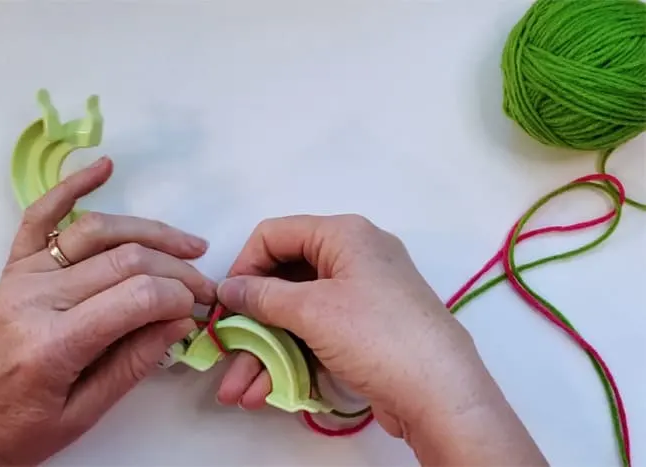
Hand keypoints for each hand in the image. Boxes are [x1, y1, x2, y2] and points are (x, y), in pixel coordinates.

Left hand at [0, 157, 216, 465]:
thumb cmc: (16, 430)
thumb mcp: (84, 413)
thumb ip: (134, 363)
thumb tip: (180, 321)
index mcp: (53, 343)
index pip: (137, 297)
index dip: (180, 296)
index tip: (200, 309)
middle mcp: (36, 298)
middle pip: (125, 260)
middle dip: (178, 269)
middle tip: (204, 286)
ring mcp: (22, 276)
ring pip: (97, 231)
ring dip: (151, 231)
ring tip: (189, 244)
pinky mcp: (13, 268)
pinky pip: (40, 217)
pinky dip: (72, 187)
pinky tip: (105, 169)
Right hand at [214, 215, 545, 464]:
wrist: (440, 392)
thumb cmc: (375, 335)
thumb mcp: (312, 310)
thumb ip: (262, 295)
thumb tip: (228, 287)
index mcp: (344, 234)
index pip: (275, 235)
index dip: (244, 265)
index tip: (225, 303)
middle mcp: (352, 258)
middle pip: (284, 280)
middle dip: (250, 323)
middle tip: (226, 353)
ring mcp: (360, 297)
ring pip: (297, 315)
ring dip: (264, 351)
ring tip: (238, 390)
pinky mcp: (364, 331)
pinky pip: (316, 334)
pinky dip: (290, 358)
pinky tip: (265, 390)